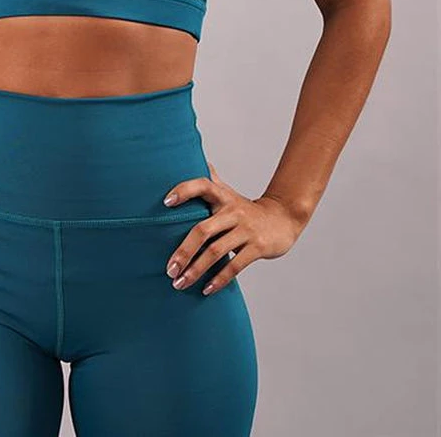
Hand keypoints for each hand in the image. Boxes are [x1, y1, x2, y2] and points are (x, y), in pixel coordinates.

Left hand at [162, 160, 303, 294]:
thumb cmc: (246, 209)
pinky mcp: (257, 247)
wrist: (284, 219)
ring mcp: (245, 230)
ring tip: (180, 283)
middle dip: (183, 251)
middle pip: (203, 230)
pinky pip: (234, 265)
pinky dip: (219, 279)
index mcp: (223, 197)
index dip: (184, 190)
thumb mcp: (228, 192)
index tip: (166, 202)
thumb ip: (211, 180)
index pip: (202, 186)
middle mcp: (232, 211)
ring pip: (216, 252)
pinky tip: (205, 289)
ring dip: (196, 270)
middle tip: (168, 269)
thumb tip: (195, 160)